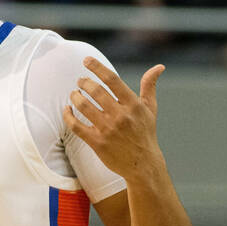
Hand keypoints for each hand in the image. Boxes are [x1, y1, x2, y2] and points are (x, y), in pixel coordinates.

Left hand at [62, 58, 165, 182]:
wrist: (143, 165)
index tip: (86, 60)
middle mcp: (120, 116)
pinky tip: (67, 109)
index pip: (112, 80)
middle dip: (83, 82)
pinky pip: (76, 126)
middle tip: (80, 81)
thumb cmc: (145, 133)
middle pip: (95, 91)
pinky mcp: (97, 143)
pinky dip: (68, 115)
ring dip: (75, 96)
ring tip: (74, 94)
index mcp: (133, 105)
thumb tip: (159, 67)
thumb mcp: (150, 109)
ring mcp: (108, 130)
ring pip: (84, 106)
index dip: (97, 67)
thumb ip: (150, 86)